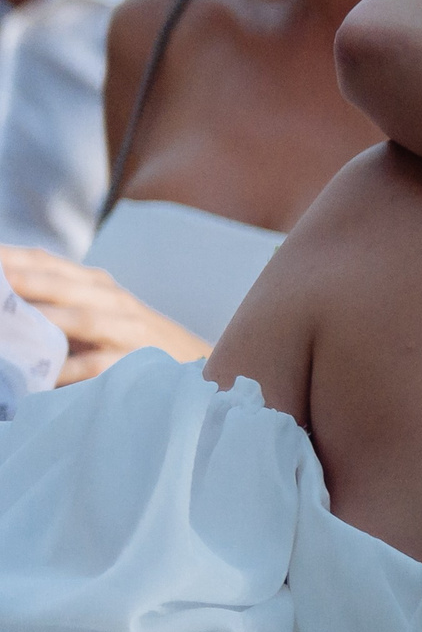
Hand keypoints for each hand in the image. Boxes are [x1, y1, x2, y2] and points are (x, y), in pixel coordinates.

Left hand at [0, 248, 206, 383]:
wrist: (193, 363)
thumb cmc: (129, 339)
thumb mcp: (98, 309)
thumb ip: (58, 299)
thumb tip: (6, 292)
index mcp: (96, 285)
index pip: (50, 265)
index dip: (15, 258)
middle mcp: (112, 301)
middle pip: (64, 286)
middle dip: (26, 280)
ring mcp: (127, 331)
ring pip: (84, 320)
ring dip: (48, 317)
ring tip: (13, 317)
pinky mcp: (136, 364)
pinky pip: (100, 366)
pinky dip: (73, 369)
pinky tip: (46, 373)